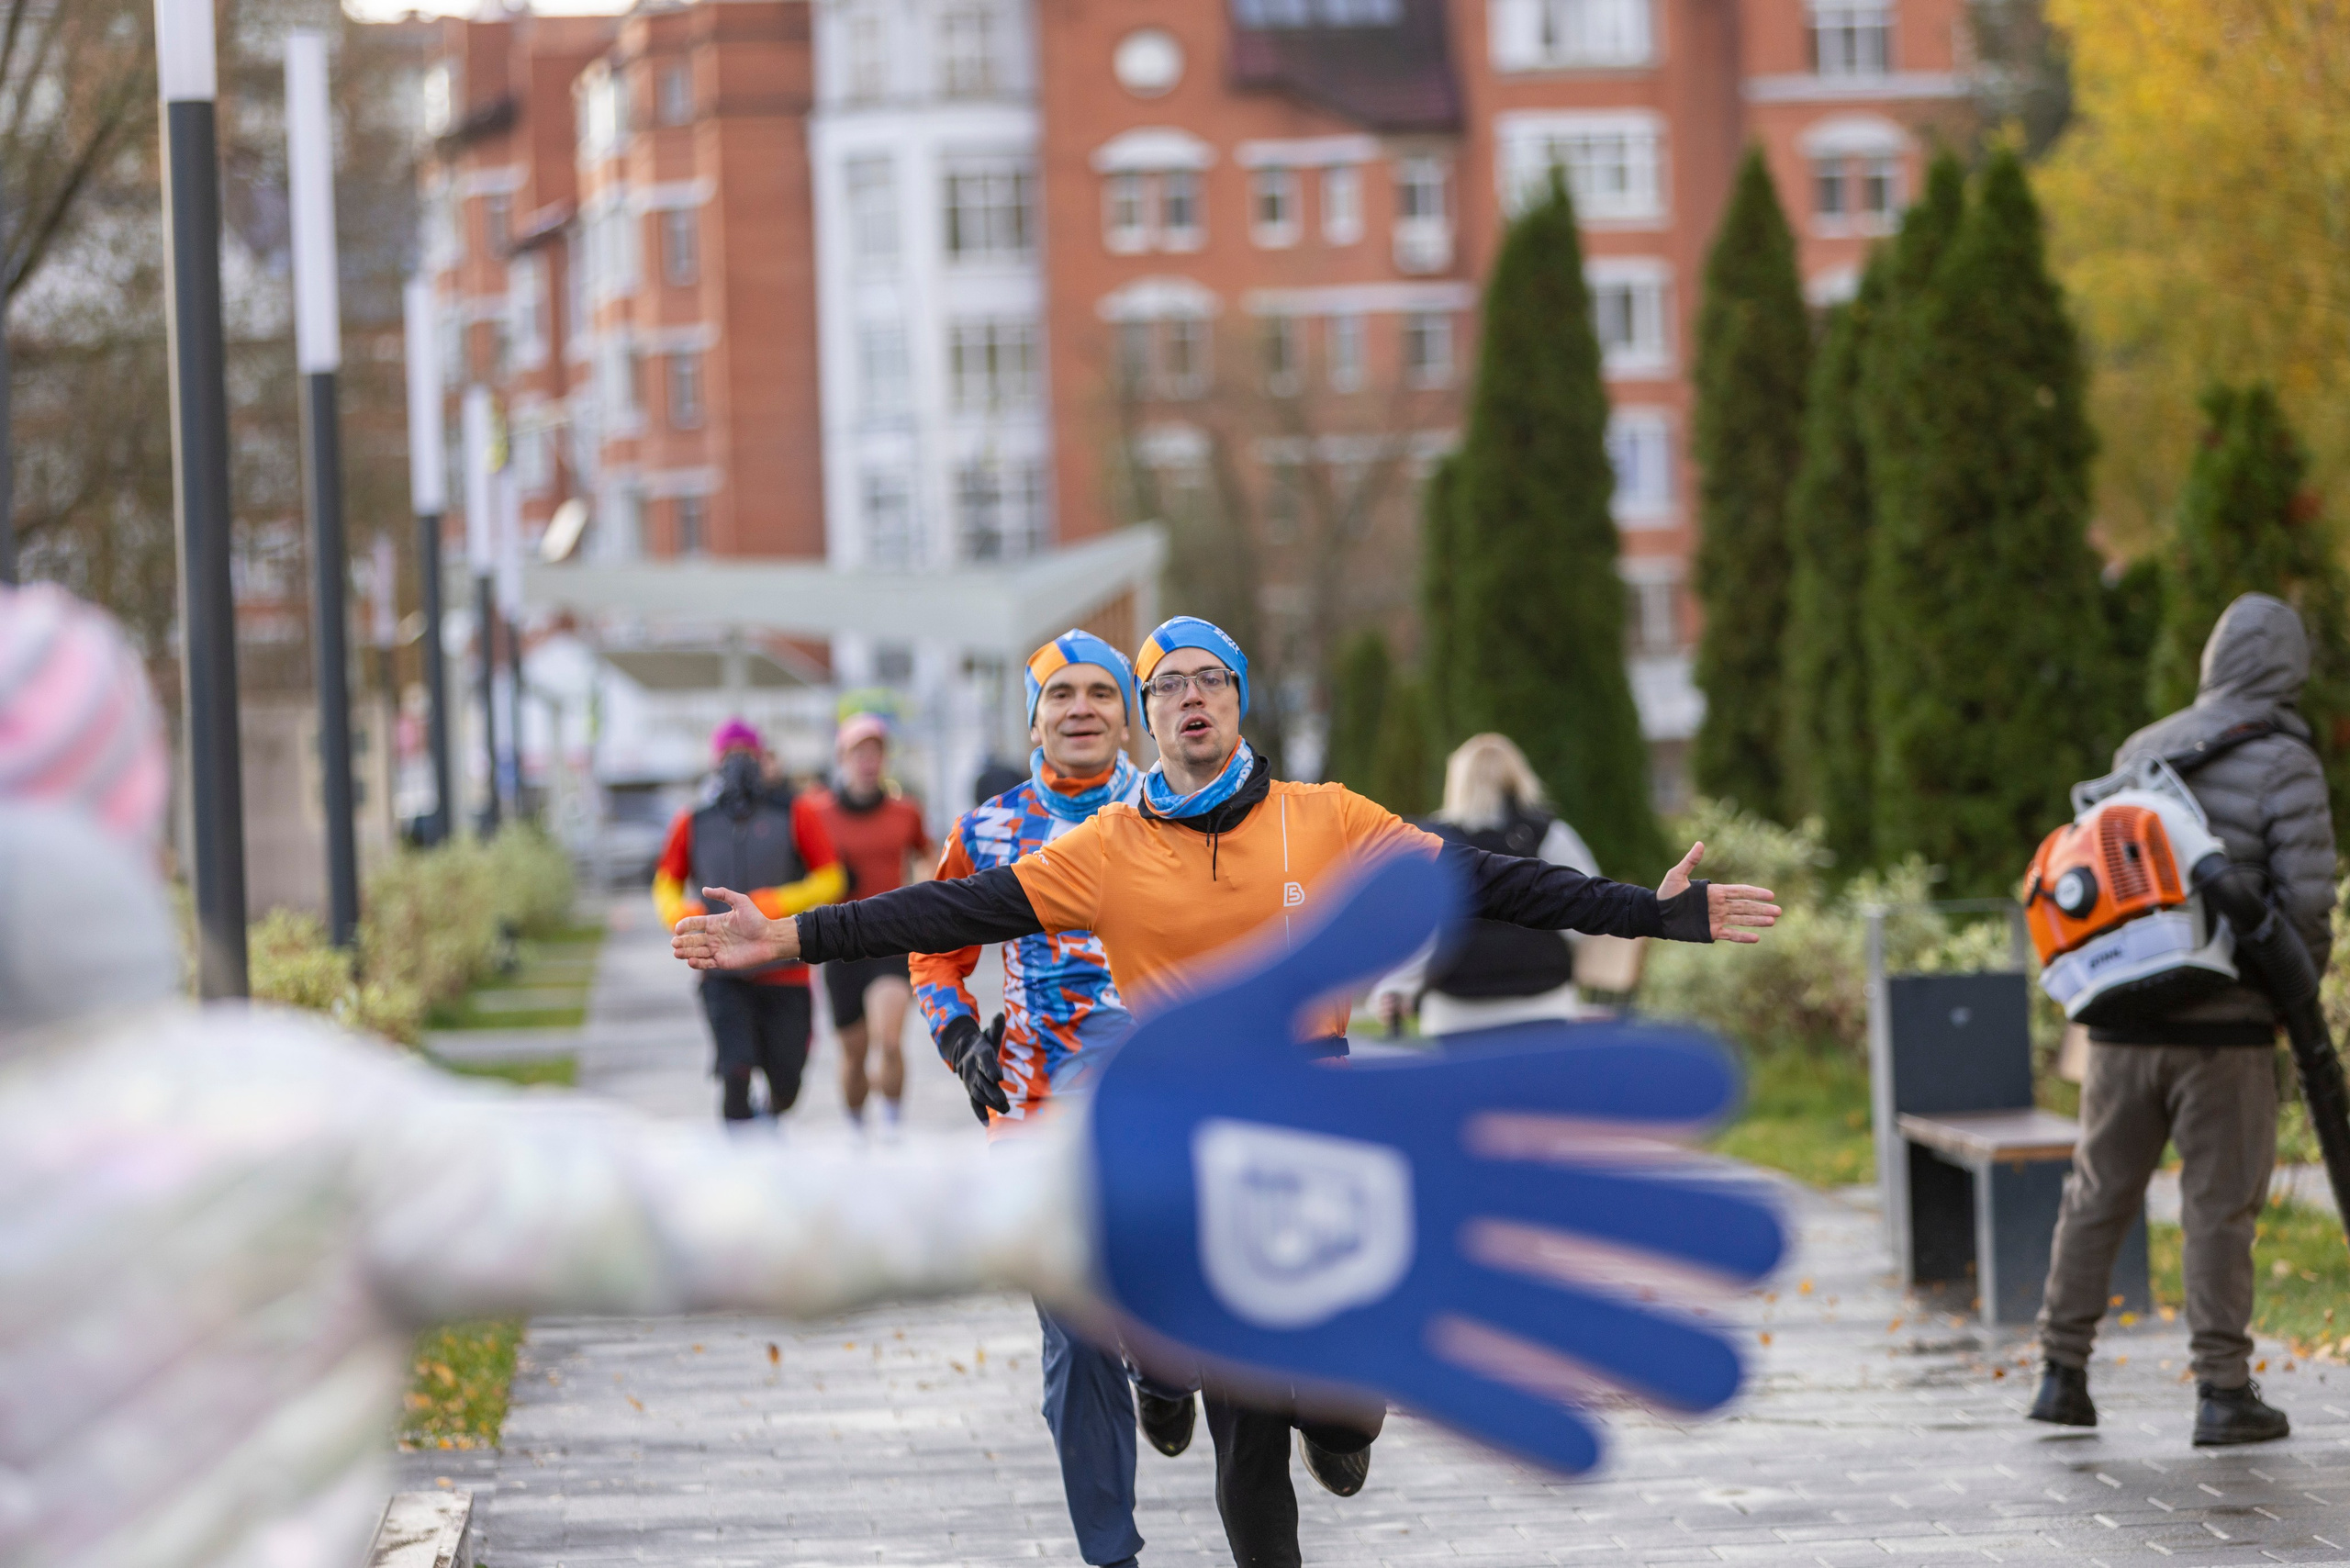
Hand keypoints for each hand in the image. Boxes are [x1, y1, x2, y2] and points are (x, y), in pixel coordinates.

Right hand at [671, 886, 795, 970]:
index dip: (685, 925)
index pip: (694, 924)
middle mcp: (714, 937)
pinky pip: (706, 963)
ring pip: (696, 952)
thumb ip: (723, 894)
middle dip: (682, 942)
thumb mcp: (741, 902)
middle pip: (692, 939)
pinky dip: (697, 963)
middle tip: (674, 943)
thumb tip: (704, 890)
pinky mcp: (723, 962)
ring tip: (677, 953)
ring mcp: (717, 950)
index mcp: (715, 922)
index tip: (678, 929)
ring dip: (685, 953)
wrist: (770, 938)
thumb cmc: (757, 920)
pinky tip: (691, 961)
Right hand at [950, 1013, 1011, 1122]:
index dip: (991, 1068)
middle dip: (992, 1091)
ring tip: (1004, 1110)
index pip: (985, 1061)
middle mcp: (973, 1068)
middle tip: (1004, 1100)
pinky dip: (979, 1113)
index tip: (998, 1076)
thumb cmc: (984, 1043)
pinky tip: (987, 1124)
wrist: (964, 1051)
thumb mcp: (991, 1034)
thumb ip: (997, 1027)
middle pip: (982, 1081)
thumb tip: (1001, 1015)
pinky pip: (974, 1102)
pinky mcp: (971, 1090)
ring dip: (990, 1103)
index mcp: (980, 1053)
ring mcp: (970, 1081)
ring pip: (978, 1093)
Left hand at [1087, 853, 1783, 1475]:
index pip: (1571, 1081)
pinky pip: (1481, 1401)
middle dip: (1695, 1225)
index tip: (1713, 1089)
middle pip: (1611, 1207)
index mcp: (1428, 1096)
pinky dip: (1540, 1425)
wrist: (1078, 1204)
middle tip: (1758, 1243)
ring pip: (1572, 1318)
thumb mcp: (1240, 1005)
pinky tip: (1588, 1447)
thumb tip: (1438, 863)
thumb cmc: (1156, 1093)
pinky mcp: (1370, 1356)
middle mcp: (1448, 1187)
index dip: (1650, 1086)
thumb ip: (1334, 941)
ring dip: (1652, 1349)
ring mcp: (1419, 1275)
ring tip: (1717, 1371)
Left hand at [1659, 841, 1779, 944]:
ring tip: (1772, 921)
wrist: (1656, 914)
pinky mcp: (1710, 932)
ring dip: (1757, 921)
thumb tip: (1700, 843)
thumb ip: (1690, 861)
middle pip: (1745, 907)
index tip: (1770, 894)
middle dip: (1761, 908)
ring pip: (1741, 920)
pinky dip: (1742, 936)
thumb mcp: (1677, 875)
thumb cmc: (1665, 893)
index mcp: (1714, 892)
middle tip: (1779, 911)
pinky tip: (1756, 937)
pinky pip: (1730, 934)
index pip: (1740, 892)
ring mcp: (1715, 919)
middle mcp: (1718, 906)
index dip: (1755, 893)